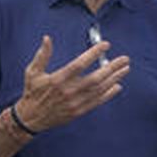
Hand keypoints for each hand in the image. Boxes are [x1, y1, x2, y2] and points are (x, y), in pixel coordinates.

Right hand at [14, 35, 130, 131]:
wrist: (31, 118)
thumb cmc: (32, 92)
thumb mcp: (32, 72)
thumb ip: (42, 55)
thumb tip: (47, 38)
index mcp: (58, 79)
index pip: (80, 64)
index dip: (94, 53)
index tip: (106, 45)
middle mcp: (68, 91)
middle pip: (96, 78)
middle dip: (112, 67)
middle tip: (124, 59)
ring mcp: (75, 103)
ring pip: (99, 89)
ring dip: (114, 79)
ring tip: (125, 69)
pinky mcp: (78, 111)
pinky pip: (97, 102)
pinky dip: (108, 94)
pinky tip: (117, 86)